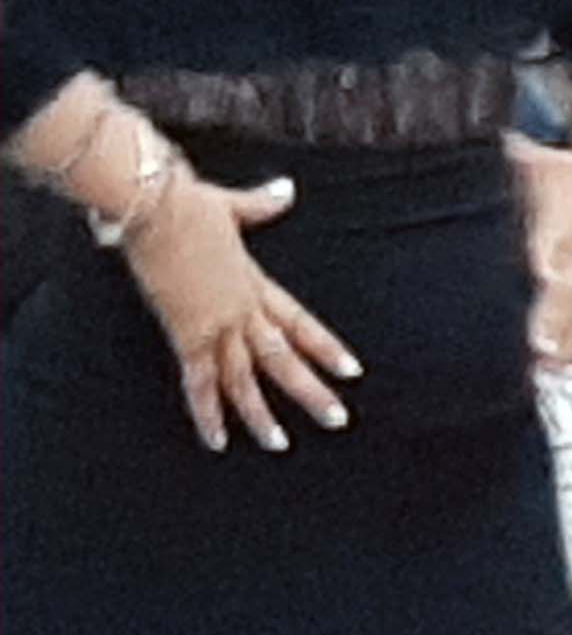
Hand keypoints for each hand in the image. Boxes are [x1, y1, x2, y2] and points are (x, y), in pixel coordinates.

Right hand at [121, 169, 358, 451]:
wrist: (156, 207)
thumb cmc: (187, 203)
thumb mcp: (231, 206)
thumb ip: (260, 204)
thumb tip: (286, 190)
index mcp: (256, 283)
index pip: (301, 323)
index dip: (326, 348)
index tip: (353, 371)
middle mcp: (243, 309)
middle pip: (284, 358)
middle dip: (310, 390)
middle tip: (339, 419)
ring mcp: (216, 324)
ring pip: (246, 379)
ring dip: (263, 414)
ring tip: (282, 444)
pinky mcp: (184, 334)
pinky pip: (198, 383)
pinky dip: (208, 414)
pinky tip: (218, 442)